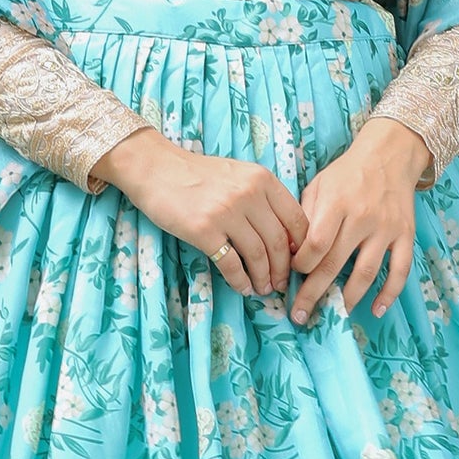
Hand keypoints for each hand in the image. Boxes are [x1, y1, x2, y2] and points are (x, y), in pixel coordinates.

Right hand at [99, 128, 308, 297]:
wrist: (156, 169)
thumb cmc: (198, 175)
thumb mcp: (238, 175)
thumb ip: (262, 197)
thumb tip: (285, 235)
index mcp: (262, 179)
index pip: (295, 219)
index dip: (302, 247)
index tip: (297, 262)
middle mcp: (248, 194)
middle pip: (278, 242)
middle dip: (283, 269)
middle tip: (281, 284)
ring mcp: (226, 212)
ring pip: (258, 255)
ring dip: (263, 278)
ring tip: (263, 289)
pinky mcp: (204, 230)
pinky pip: (231, 263)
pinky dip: (240, 281)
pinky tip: (242, 288)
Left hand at [291, 117, 429, 324]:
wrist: (389, 155)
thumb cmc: (347, 173)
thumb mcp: (318, 185)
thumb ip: (305, 217)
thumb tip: (291, 253)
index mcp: (337, 203)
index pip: (315, 244)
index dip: (301, 265)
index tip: (292, 274)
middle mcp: (362, 218)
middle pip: (334, 264)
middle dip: (313, 294)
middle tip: (300, 315)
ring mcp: (386, 229)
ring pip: (366, 273)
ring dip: (348, 299)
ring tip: (334, 316)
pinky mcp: (406, 235)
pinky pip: (400, 270)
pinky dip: (390, 293)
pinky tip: (376, 310)